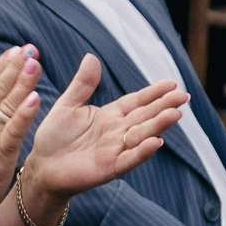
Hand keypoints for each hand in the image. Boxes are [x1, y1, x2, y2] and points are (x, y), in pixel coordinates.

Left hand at [19, 56, 185, 218]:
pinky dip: (142, 151)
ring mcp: (115, 150)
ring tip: (176, 114)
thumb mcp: (68, 105)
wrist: (41, 166)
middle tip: (184, 96)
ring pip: (142, 135)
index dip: (154, 93)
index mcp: (110, 115)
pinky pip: (129, 159)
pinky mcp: (109, 168)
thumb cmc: (54, 137)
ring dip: (158, 126)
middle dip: (164, 106)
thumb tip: (91, 56)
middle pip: (145, 116)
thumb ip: (82, 84)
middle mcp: (117, 132)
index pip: (136, 102)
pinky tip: (156, 142)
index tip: (172, 84)